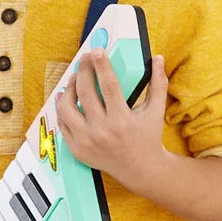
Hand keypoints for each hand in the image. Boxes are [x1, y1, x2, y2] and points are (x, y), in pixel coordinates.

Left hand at [54, 48, 169, 191]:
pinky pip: (62, 124)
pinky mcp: (77, 149)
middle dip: (82, 71)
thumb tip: (158, 58)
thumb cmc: (148, 137)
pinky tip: (66, 97)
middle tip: (84, 59)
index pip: (108, 86)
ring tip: (74, 78)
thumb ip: (158, 84)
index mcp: (122, 120)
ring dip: (68, 88)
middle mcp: (102, 131)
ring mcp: (86, 141)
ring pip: (66, 108)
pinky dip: (62, 109)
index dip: (101, 66)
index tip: (96, 51)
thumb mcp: (156, 111)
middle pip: (85, 93)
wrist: (139, 169)